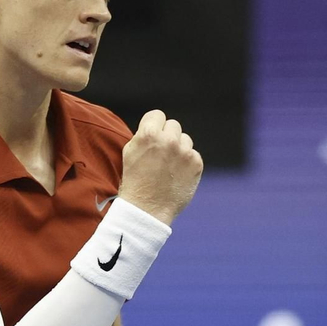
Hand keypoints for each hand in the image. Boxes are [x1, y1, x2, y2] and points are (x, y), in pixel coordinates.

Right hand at [117, 110, 203, 225]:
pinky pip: (193, 155)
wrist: (147, 210)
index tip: (153, 137)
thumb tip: (157, 126)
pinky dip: (187, 163)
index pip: (158, 115)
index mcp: (149, 134)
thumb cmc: (135, 182)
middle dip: (167, 136)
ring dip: (178, 149)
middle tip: (161, 154)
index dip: (154, 126)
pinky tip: (176, 175)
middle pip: (173, 125)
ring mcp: (184, 152)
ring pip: (185, 139)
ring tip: (168, 167)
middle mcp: (168, 140)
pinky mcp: (196, 163)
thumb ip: (144, 134)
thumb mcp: (130, 152)